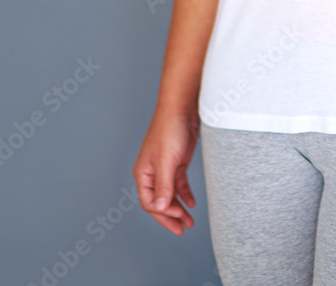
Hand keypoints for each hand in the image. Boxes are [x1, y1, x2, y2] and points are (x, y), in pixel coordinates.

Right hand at [132, 108, 199, 234]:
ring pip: (170, 195)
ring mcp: (165, 168)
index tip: (178, 215)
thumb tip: (160, 208)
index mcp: (144, 173)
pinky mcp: (177, 163)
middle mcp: (152, 173)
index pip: (149, 202)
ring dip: (178, 208)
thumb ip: (163, 185)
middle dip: (170, 216)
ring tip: (189, 222)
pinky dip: (184, 195)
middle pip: (159, 202)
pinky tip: (191, 203)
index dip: (163, 213)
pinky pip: (178, 184)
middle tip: (182, 229)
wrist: (182, 108)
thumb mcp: (167, 160)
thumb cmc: (169, 129)